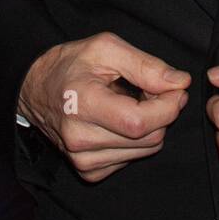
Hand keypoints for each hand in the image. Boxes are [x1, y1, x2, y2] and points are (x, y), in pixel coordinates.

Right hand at [17, 32, 190, 182]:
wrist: (37, 89)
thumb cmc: (71, 64)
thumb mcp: (107, 48)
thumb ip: (146, 65)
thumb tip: (181, 83)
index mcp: (82, 104)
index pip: (139, 122)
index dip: (168, 106)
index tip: (176, 88)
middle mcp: (79, 138)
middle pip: (148, 138)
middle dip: (162, 112)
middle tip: (151, 89)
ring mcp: (82, 159)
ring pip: (145, 150)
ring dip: (151, 126)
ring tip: (131, 102)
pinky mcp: (88, 171)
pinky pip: (133, 159)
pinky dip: (137, 140)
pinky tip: (120, 121)